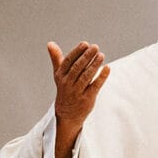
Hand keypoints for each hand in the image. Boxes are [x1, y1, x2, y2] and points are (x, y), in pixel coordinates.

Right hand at [48, 41, 110, 157]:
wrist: (67, 114)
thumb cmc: (65, 90)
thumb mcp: (59, 75)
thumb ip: (57, 59)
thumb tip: (50, 43)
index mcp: (61, 76)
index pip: (68, 62)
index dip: (77, 52)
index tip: (85, 44)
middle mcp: (68, 83)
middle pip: (78, 68)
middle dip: (87, 57)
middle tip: (95, 47)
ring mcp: (77, 91)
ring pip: (86, 76)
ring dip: (94, 65)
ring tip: (101, 55)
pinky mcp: (87, 98)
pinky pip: (95, 86)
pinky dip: (102, 77)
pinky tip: (107, 68)